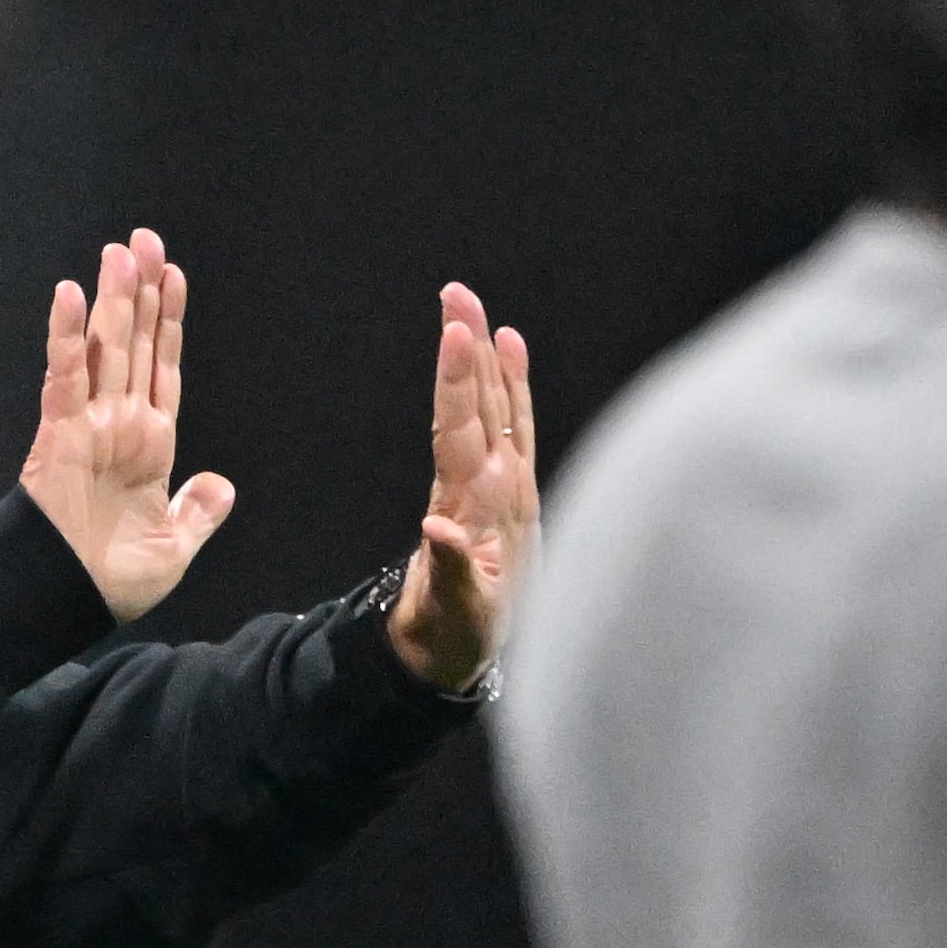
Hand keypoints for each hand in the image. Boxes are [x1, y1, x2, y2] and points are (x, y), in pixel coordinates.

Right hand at [18, 227, 236, 621]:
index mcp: (152, 445)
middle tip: (144, 238)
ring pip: (106, 347)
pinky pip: (65, 375)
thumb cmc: (113, 582)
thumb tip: (219, 486)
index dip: (170, 322)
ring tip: (121, 250)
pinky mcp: (60, 431)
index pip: (164, 367)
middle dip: (142, 291)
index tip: (174, 276)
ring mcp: (91, 423)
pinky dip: (67, 335)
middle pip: (136, 343)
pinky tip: (70, 294)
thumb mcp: (174, 548)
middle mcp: (122, 423)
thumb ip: (197, 513)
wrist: (70, 600)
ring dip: (114, 298)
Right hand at [383, 284, 536, 691]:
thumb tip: (436, 527)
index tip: (456, 333)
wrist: (470, 653)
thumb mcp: (455, 612)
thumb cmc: (460, 634)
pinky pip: (510, 425)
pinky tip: (507, 350)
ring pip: (498, 408)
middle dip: (472, 350)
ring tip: (474, 308)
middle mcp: (500, 489)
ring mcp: (505, 486)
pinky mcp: (503, 488)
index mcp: (484, 511)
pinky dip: (509, 386)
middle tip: (458, 294)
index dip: (459, 382)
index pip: (467, 431)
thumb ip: (452, 570)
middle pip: (486, 406)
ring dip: (487, 357)